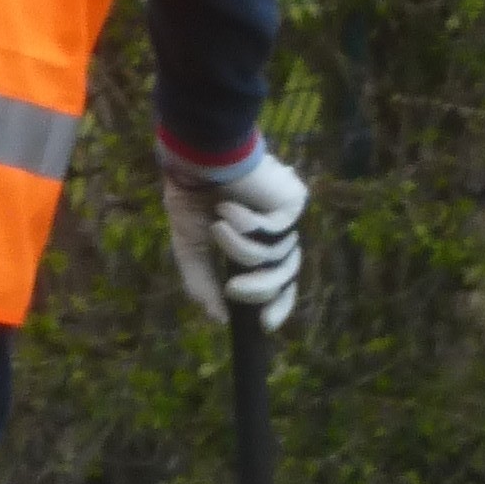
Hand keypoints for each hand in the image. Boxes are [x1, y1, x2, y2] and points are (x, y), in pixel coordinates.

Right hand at [159, 137, 307, 330]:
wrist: (197, 157)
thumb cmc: (192, 194)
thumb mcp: (191, 247)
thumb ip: (203, 282)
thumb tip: (219, 319)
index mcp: (255, 241)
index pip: (278, 280)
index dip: (277, 304)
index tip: (265, 326)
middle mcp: (276, 230)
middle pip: (285, 276)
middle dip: (261, 290)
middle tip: (235, 290)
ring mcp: (286, 216)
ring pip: (278, 261)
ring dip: (241, 250)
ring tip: (219, 231)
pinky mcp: (293, 201)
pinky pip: (271, 236)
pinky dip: (243, 227)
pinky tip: (229, 209)